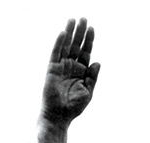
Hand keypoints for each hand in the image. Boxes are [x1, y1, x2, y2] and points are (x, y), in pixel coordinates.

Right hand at [37, 18, 100, 142]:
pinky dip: (59, 43)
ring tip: (74, 20)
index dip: (89, 41)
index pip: (85, 53)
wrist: (60, 116)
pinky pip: (55, 53)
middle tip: (84, 18)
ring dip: (70, 33)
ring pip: (66, 46)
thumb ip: (92, 78)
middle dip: (80, 33)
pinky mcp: (52, 69)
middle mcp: (71, 67)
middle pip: (76, 46)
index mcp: (81, 73)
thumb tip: (98, 62)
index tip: (92, 29)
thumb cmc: (74, 107)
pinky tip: (64, 33)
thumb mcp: (88, 92)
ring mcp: (61, 67)